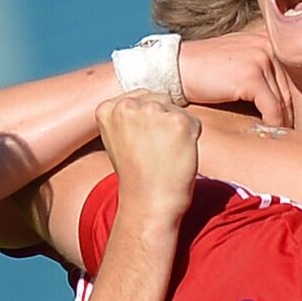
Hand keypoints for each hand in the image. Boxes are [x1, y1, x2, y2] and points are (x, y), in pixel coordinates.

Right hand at [96, 91, 201, 218]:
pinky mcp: (178, 121)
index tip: (141, 145)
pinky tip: (177, 156)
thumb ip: (127, 117)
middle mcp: (128, 105)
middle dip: (163, 122)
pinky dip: (192, 138)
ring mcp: (153, 112)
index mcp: (108, 108)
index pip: (141, 98)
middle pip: (160, 99)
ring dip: (177, 130)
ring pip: (177, 110)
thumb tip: (149, 98)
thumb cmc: (136, 176)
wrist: (148, 202)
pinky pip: (194, 122)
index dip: (147, 123)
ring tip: (164, 154)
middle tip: (154, 152)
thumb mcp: (117, 139)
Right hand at [178, 29, 293, 126]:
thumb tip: (284, 98)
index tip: (292, 118)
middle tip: (289, 132)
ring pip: (283, 100)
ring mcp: (260, 59)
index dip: (293, 99)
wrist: (176, 69)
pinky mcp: (251, 77)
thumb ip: (261, 69)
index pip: (292, 75)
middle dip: (290, 112)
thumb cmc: (205, 71)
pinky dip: (272, 124)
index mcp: (268, 39)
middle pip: (290, 89)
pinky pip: (272, 108)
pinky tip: (266, 132)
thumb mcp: (238, 61)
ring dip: (282, 121)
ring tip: (279, 136)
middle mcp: (268, 45)